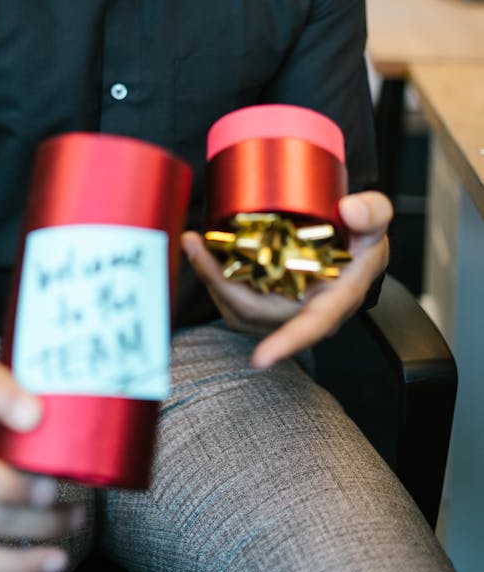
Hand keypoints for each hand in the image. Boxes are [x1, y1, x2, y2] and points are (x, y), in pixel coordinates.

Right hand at [0, 353, 84, 571]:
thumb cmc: (6, 418)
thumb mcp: (20, 394)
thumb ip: (48, 395)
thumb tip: (103, 414)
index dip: (0, 394)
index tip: (36, 413)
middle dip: (8, 484)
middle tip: (54, 489)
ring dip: (31, 525)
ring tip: (75, 518)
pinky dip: (16, 565)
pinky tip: (53, 560)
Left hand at [181, 190, 391, 369]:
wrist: (353, 249)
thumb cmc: (363, 240)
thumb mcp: (376, 220)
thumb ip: (373, 213)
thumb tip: (351, 210)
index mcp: (336, 299)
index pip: (313, 327)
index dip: (288, 343)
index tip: (260, 360)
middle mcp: (305, 312)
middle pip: (257, 311)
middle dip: (220, 282)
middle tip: (195, 245)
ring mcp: (282, 311)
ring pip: (239, 308)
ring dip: (212, 279)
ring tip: (195, 244)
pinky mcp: (266, 303)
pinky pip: (234, 299)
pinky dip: (216, 277)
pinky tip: (207, 251)